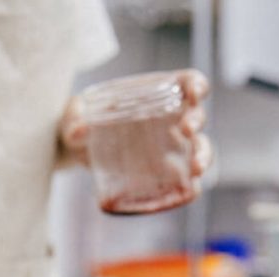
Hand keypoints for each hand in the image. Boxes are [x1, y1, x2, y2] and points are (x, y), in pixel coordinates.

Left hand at [58, 69, 213, 184]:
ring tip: (195, 168)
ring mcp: (173, 148)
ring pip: (201, 148)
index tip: (193, 92)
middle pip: (198, 116)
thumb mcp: (75, 117)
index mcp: (159, 95)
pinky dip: (192, 186)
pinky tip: (189, 190)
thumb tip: (77, 131)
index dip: (197, 86)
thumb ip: (74, 119)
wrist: (80, 151)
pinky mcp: (168, 175)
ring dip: (204, 155)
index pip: (190, 84)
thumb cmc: (84, 123)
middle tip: (185, 130)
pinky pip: (187, 180)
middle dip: (197, 121)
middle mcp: (173, 120)